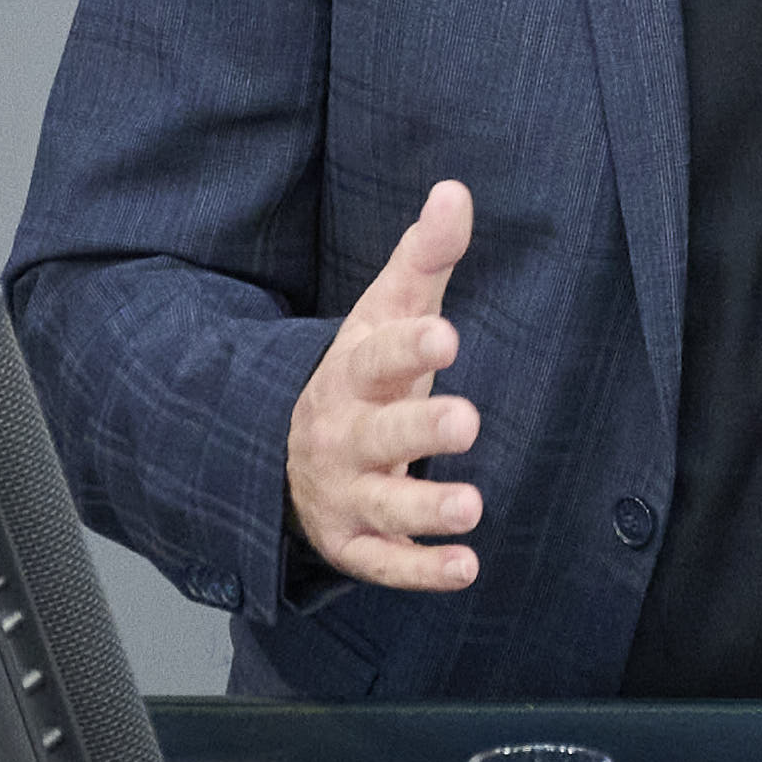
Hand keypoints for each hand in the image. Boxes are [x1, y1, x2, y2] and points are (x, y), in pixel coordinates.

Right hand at [286, 181, 484, 590]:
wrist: (289, 449)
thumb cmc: (363, 373)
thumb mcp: (388, 312)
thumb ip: (425, 256)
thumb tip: (455, 190)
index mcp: (353, 375)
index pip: (378, 357)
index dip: (410, 347)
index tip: (445, 335)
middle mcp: (343, 436)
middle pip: (380, 434)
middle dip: (420, 430)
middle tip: (468, 422)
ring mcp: (344, 493)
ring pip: (382, 506)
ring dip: (425, 510)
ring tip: (472, 507)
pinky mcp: (352, 543)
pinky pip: (382, 564)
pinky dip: (420, 571)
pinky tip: (465, 568)